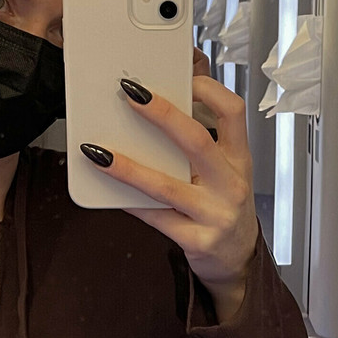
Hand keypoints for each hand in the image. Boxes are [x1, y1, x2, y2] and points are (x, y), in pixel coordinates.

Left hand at [82, 74, 258, 321]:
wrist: (238, 260)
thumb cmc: (225, 207)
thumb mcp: (225, 172)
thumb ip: (201, 145)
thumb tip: (158, 109)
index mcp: (239, 159)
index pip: (233, 112)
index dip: (209, 90)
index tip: (183, 77)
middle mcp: (231, 184)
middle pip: (197, 141)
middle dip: (162, 114)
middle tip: (131, 94)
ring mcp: (215, 214)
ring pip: (166, 185)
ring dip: (128, 167)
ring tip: (98, 152)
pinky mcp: (197, 240)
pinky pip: (155, 217)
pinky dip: (129, 202)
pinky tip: (108, 190)